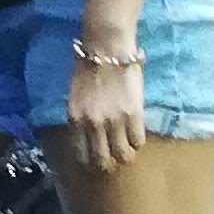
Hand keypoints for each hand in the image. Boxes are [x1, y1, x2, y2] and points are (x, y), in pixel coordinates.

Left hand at [66, 30, 146, 173]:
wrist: (106, 49)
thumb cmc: (88, 68)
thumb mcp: (75, 97)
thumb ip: (80, 118)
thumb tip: (86, 137)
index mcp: (76, 120)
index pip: (81, 155)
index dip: (89, 162)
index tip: (95, 160)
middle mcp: (94, 124)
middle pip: (102, 161)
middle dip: (107, 164)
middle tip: (112, 159)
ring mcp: (115, 121)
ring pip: (123, 155)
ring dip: (125, 155)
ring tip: (127, 150)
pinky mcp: (134, 114)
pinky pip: (138, 140)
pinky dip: (137, 141)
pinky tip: (135, 134)